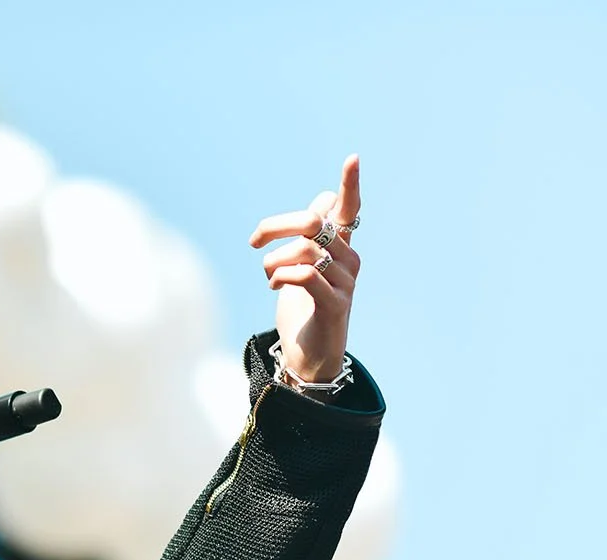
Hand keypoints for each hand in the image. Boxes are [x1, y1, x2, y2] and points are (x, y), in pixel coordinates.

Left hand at [249, 155, 361, 381]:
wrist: (308, 355)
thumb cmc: (302, 308)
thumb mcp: (300, 267)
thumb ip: (306, 238)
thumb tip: (313, 205)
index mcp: (340, 247)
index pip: (350, 209)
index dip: (350, 185)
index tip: (353, 158)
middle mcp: (349, 259)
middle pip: (315, 222)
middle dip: (277, 225)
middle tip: (254, 240)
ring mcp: (346, 282)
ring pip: (305, 249)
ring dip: (274, 260)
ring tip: (268, 276)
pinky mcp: (336, 304)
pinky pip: (306, 275)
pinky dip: (282, 277)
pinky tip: (274, 286)